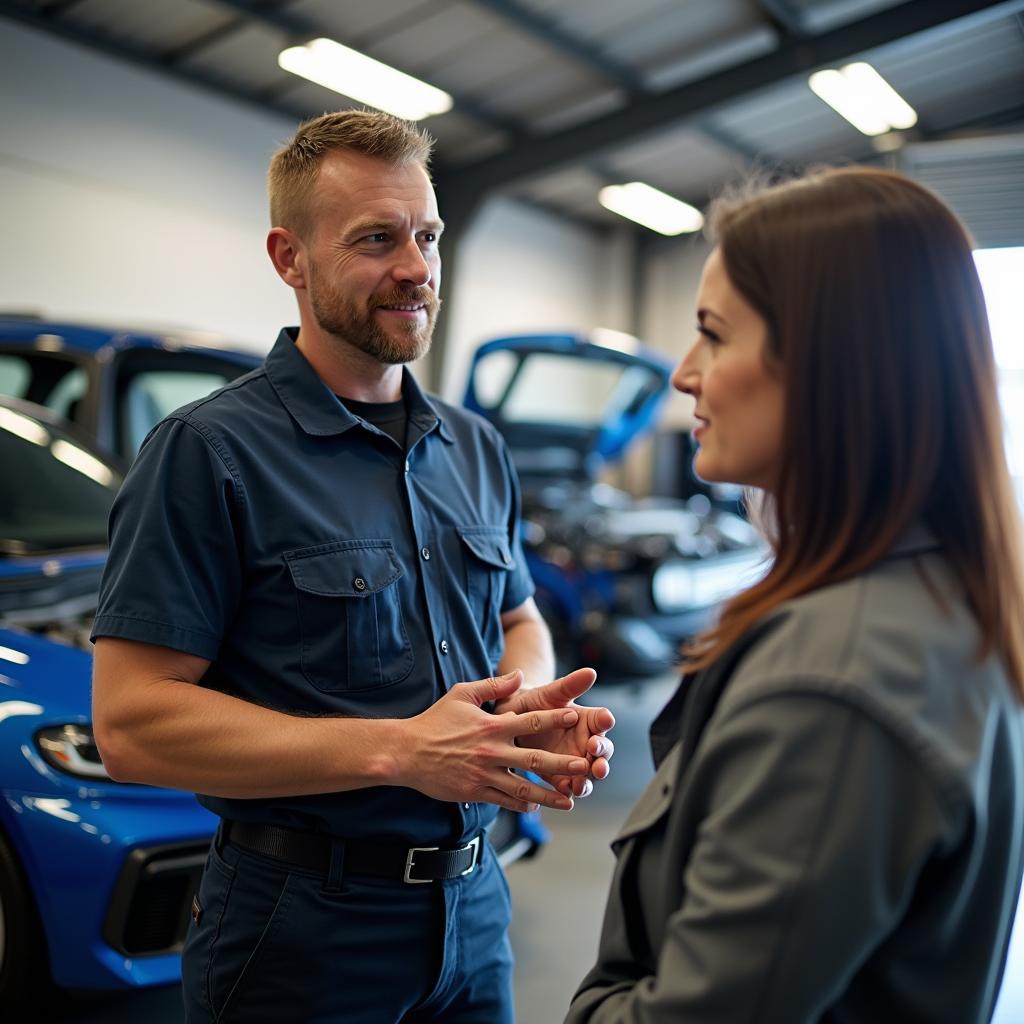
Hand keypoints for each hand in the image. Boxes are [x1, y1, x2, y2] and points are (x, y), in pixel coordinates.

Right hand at [398, 670, 590, 812]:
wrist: (406, 751)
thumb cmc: (435, 721)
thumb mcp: (461, 694)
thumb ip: (492, 685)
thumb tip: (519, 675)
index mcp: (492, 725)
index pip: (531, 721)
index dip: (555, 718)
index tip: (575, 716)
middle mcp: (491, 751)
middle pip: (534, 758)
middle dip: (562, 763)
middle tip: (585, 766)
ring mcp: (484, 773)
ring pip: (523, 787)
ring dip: (548, 794)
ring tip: (569, 799)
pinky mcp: (474, 791)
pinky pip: (503, 800)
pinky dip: (522, 805)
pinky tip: (536, 807)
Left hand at [494, 667, 614, 797]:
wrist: (508, 720)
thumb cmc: (531, 702)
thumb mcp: (548, 693)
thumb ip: (569, 685)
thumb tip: (590, 671)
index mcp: (584, 718)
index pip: (601, 720)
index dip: (604, 721)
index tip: (604, 720)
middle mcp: (583, 741)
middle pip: (601, 751)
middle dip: (602, 756)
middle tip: (597, 759)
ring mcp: (572, 760)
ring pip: (588, 773)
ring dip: (589, 780)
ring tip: (582, 783)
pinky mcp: (558, 777)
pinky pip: (568, 787)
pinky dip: (569, 792)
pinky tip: (566, 794)